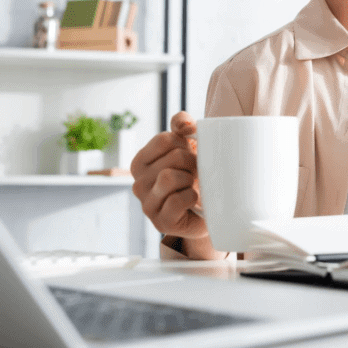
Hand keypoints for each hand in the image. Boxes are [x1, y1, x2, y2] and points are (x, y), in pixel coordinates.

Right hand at [130, 112, 222, 258]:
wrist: (210, 210)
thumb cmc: (194, 175)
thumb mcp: (188, 145)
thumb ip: (182, 125)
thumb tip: (185, 125)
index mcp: (140, 163)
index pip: (165, 139)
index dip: (185, 144)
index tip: (190, 155)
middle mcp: (137, 183)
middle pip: (173, 157)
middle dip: (192, 162)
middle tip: (195, 173)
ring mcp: (147, 205)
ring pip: (169, 177)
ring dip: (190, 179)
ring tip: (192, 185)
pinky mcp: (161, 222)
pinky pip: (177, 201)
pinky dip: (191, 197)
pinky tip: (192, 201)